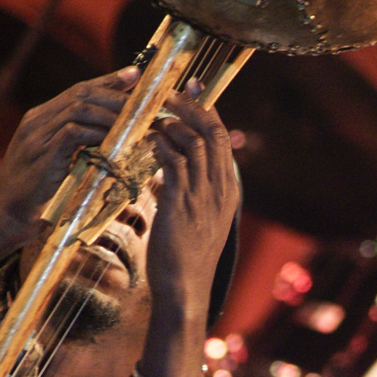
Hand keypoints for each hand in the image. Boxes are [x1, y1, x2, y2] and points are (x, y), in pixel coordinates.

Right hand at [0, 67, 139, 250]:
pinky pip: (73, 133)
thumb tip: (113, 137)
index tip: (135, 75)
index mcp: (40, 119)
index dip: (107, 81)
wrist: (7, 218)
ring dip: (111, 114)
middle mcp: (36, 122)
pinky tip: (115, 142)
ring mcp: (36, 136)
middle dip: (115, 94)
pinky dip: (97, 134)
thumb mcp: (61, 163)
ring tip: (135, 123)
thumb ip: (80, 146)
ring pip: (79, 109)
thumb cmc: (39, 196)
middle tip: (142, 102)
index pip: (78, 91)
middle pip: (81, 94)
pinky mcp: (41, 154)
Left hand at [145, 82, 239, 318]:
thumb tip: (167, 172)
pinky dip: (162, 146)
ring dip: (173, 123)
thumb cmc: (185, 257)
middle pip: (213, 133)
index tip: (194, 88)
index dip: (208, 110)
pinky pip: (174, 163)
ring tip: (155, 116)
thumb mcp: (194, 219)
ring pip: (194, 142)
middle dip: (192, 107)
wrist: (184, 288)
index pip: (223, 140)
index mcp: (228, 191)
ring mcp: (203, 196)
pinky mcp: (182, 204)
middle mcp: (221, 189)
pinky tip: (148, 141)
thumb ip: (185, 192)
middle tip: (171, 92)